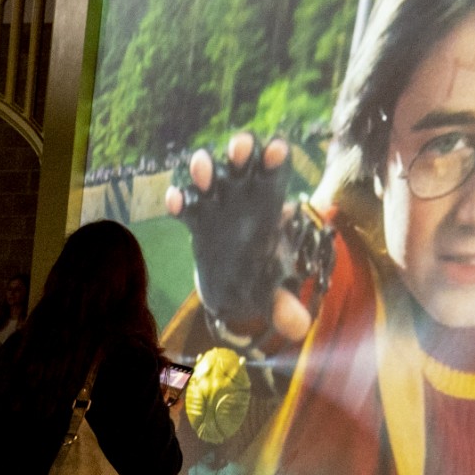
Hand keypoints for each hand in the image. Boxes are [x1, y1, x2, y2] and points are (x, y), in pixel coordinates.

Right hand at [166, 132, 311, 342]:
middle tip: (240, 147)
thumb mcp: (275, 292)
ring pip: (210, 178)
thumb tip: (299, 327)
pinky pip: (186, 207)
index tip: (278, 149)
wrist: (233, 288)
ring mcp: (216, 206)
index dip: (277, 159)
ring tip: (202, 168)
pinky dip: (179, 201)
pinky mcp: (195, 221)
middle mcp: (243, 198)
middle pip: (243, 164)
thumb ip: (286, 306)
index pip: (277, 174)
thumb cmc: (262, 280)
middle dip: (241, 151)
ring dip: (205, 168)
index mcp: (270, 205)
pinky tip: (175, 201)